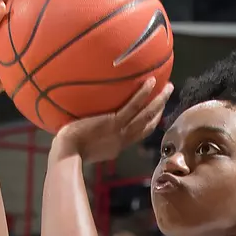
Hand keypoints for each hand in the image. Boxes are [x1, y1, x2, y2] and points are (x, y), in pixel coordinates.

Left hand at [53, 77, 173, 163]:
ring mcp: (121, 131)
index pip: (139, 133)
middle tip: (167, 94)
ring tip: (168, 87)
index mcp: (118, 145)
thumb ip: (92, 137)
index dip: (151, 122)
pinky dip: (143, 94)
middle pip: (149, 123)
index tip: (157, 111)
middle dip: (160, 109)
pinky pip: (133, 106)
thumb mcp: (87, 147)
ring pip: (146, 115)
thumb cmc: (69, 149)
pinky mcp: (114, 123)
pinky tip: (151, 81)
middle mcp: (124, 139)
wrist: (67, 154)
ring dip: (160, 100)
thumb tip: (87, 125)